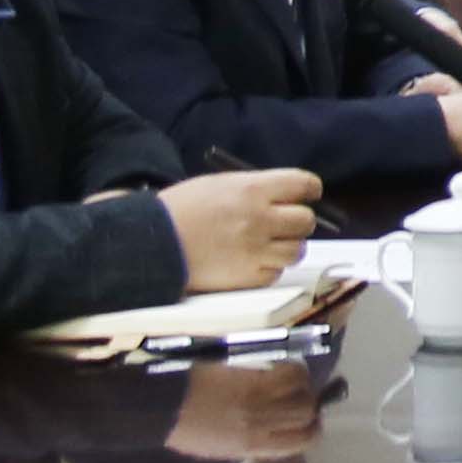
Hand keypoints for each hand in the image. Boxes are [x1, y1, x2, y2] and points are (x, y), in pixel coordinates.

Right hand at [162, 168, 321, 290]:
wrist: (151, 243)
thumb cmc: (182, 210)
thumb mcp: (219, 184)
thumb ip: (256, 188)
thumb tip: (287, 195)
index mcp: (254, 189)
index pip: (305, 185)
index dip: (309, 190)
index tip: (307, 194)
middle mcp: (261, 219)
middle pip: (306, 220)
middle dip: (298, 220)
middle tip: (284, 223)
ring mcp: (257, 250)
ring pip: (297, 250)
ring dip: (287, 246)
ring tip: (267, 244)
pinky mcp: (249, 277)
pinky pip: (275, 273)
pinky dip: (268, 268)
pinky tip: (250, 261)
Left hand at [165, 356, 324, 462]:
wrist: (164, 405)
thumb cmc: (189, 431)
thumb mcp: (224, 449)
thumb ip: (256, 443)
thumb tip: (279, 433)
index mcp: (254, 445)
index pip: (303, 439)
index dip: (312, 429)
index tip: (308, 422)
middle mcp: (263, 422)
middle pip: (307, 412)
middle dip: (309, 405)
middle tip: (301, 398)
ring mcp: (259, 397)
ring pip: (303, 389)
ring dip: (303, 385)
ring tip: (292, 382)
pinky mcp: (253, 375)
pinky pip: (288, 371)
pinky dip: (291, 369)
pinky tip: (281, 370)